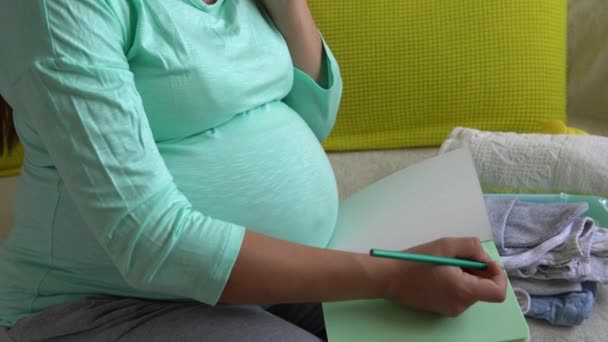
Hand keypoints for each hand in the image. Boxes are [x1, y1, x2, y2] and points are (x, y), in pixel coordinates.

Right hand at [379, 237, 506, 316]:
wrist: (389, 278)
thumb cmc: (415, 261)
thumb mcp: (445, 245)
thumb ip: (472, 247)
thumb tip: (486, 259)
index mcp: (464, 291)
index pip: (498, 291)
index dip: (498, 274)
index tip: (484, 261)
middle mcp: (461, 305)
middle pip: (485, 289)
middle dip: (478, 271)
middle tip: (457, 257)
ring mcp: (452, 310)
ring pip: (473, 291)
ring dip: (467, 275)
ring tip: (445, 264)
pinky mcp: (443, 309)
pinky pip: (461, 295)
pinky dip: (457, 282)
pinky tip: (440, 273)